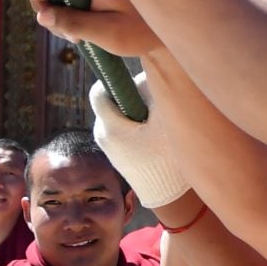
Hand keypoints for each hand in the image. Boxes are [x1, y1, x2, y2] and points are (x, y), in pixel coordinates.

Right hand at [24, 0, 159, 61]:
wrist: (166, 32)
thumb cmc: (141, 31)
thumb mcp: (107, 32)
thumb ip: (73, 23)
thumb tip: (41, 15)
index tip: (40, 2)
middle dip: (48, 6)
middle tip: (65, 33)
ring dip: (58, 15)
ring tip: (77, 37)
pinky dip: (68, 15)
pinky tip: (80, 34)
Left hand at [89, 73, 189, 207]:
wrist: (168, 196)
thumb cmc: (168, 157)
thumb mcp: (165, 119)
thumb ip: (152, 90)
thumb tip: (145, 69)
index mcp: (110, 127)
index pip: (99, 92)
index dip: (113, 79)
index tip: (131, 79)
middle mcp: (102, 136)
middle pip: (110, 103)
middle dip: (128, 98)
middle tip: (151, 104)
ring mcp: (108, 147)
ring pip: (116, 116)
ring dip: (132, 113)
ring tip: (154, 124)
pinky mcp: (116, 155)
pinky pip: (121, 130)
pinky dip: (133, 127)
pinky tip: (151, 137)